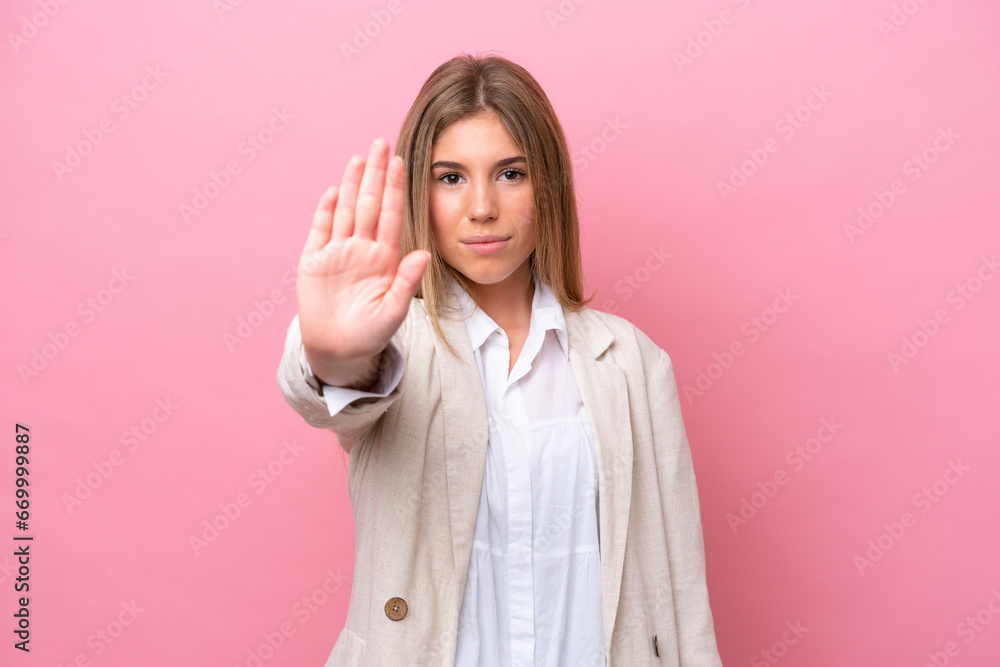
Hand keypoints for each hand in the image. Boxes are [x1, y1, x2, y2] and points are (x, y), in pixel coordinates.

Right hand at [297, 137, 429, 384]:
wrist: (338, 351)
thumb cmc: (370, 334)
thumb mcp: (393, 312)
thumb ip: (407, 283)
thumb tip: (423, 254)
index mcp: (385, 259)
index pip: (392, 216)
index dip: (396, 189)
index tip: (401, 162)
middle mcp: (363, 249)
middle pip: (370, 204)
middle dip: (375, 174)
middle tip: (381, 143)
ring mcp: (338, 253)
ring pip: (346, 211)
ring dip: (352, 184)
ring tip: (359, 157)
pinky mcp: (314, 262)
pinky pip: (320, 231)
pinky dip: (325, 211)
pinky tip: (333, 191)